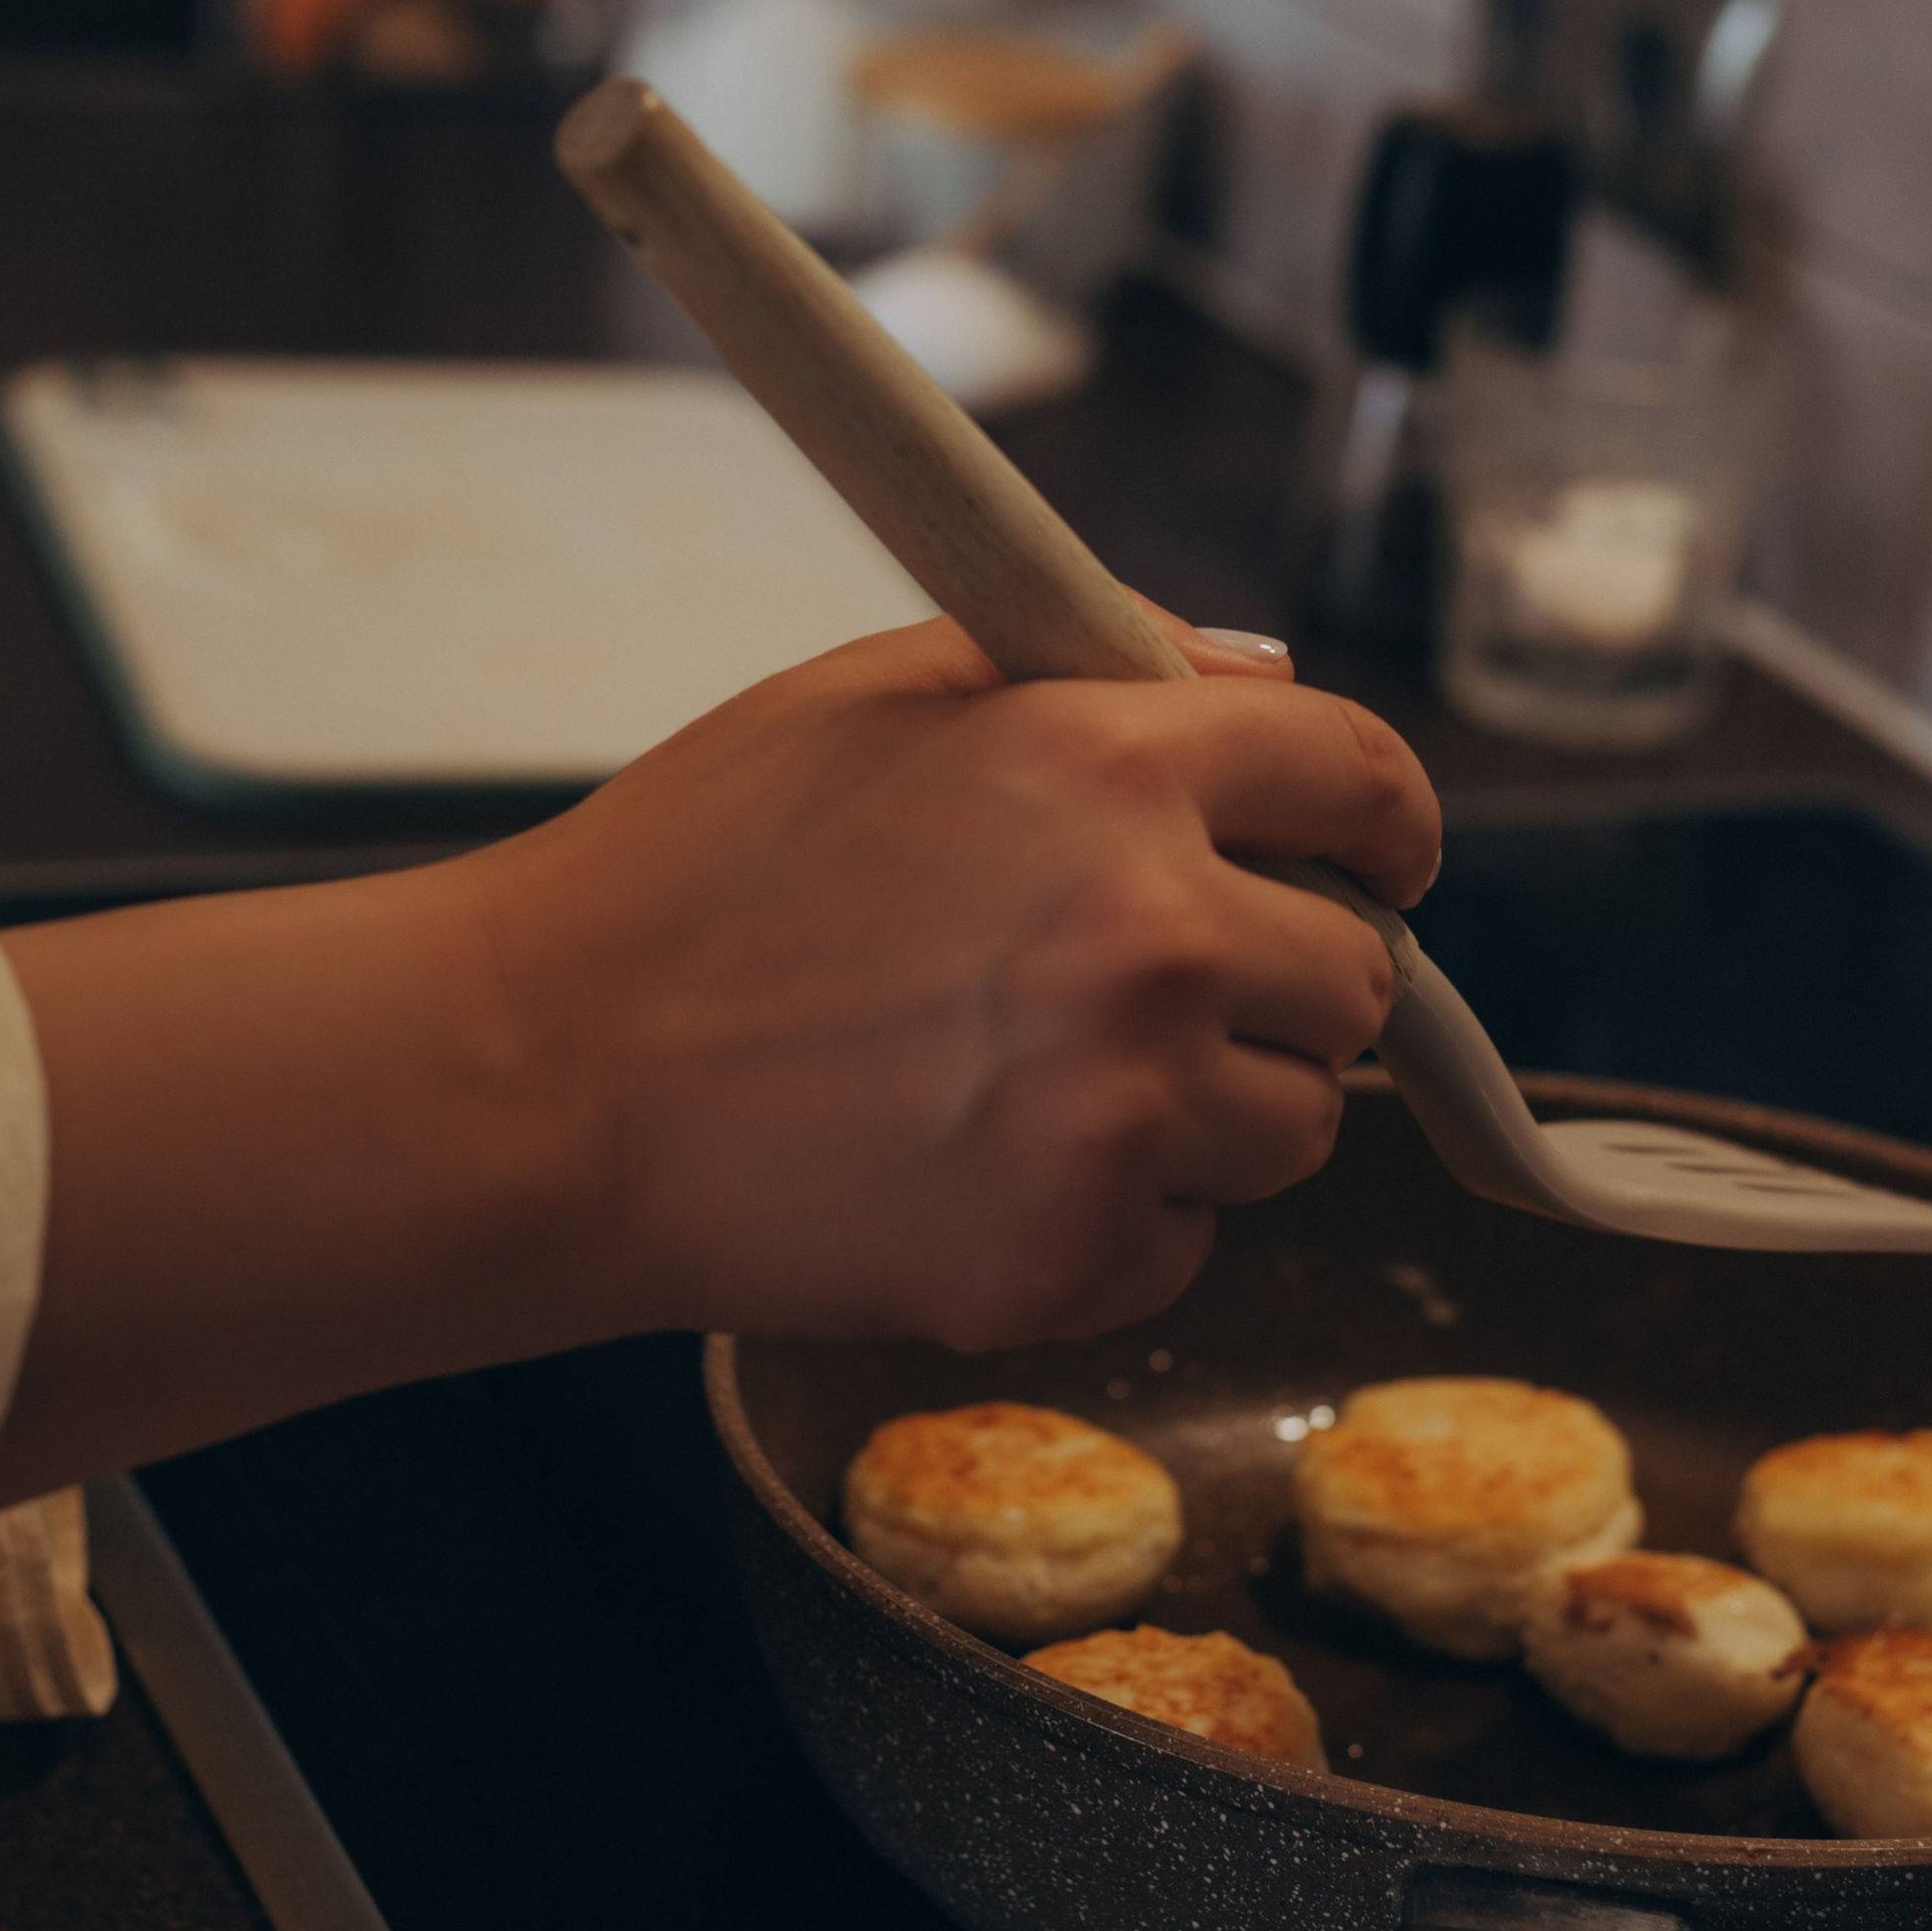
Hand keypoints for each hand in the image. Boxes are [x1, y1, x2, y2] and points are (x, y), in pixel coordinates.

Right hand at [0, 616, 1440, 1493]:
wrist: (545, 1083)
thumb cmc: (689, 878)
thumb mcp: (877, 697)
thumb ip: (1096, 673)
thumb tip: (1261, 679)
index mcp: (1113, 766)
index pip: (1364, 781)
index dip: (1386, 826)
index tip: (1377, 864)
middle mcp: (1151, 936)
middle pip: (1356, 981)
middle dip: (1282, 980)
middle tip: (1156, 988)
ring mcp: (1121, 1112)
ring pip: (1294, 1127)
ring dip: (1211, 1108)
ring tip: (1044, 1080)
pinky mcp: (1072, 1257)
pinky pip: (1188, 1244)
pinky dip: (1120, 1218)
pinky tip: (986, 1164)